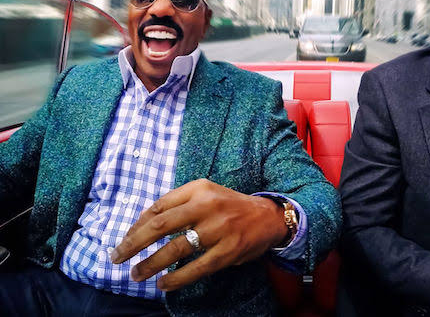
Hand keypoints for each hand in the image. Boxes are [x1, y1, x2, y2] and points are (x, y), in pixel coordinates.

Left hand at [110, 179, 288, 290]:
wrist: (269, 216)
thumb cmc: (230, 206)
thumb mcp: (206, 194)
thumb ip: (177, 204)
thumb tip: (141, 224)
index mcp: (199, 189)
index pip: (159, 206)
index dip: (137, 225)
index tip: (125, 240)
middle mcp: (207, 205)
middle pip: (160, 225)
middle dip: (133, 243)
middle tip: (117, 257)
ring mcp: (218, 229)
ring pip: (176, 248)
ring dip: (151, 264)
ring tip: (136, 274)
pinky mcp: (228, 251)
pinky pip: (196, 267)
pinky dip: (176, 278)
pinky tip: (163, 284)